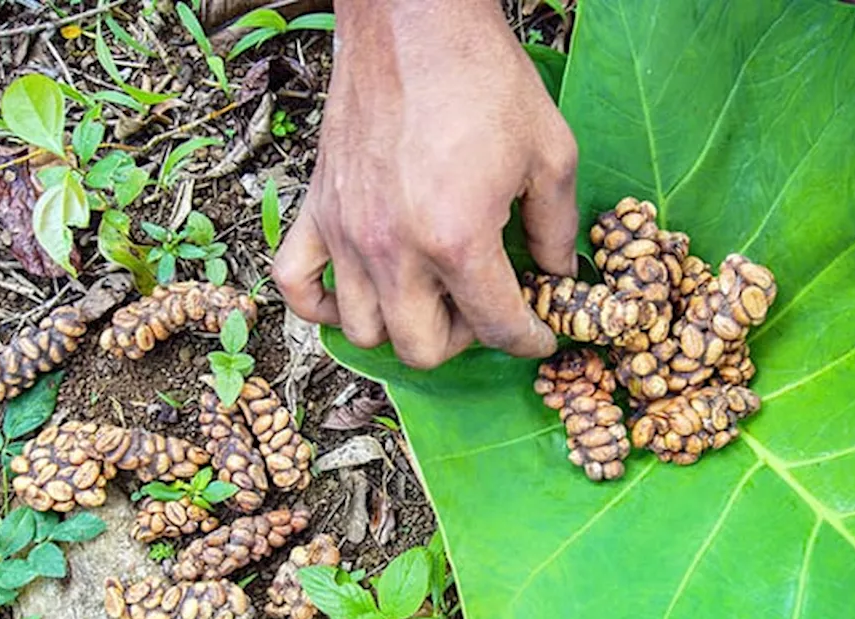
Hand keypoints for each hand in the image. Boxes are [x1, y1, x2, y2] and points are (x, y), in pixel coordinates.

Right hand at [272, 0, 577, 367]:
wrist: (413, 18)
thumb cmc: (484, 77)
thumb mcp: (551, 154)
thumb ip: (558, 229)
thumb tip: (558, 275)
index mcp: (458, 240)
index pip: (498, 327)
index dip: (530, 339)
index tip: (540, 333)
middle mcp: (394, 249)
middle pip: (423, 349)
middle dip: (465, 338)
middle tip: (484, 304)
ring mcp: (348, 233)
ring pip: (363, 332)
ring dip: (402, 327)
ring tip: (430, 295)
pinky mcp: (317, 210)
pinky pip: (296, 285)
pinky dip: (321, 305)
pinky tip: (357, 290)